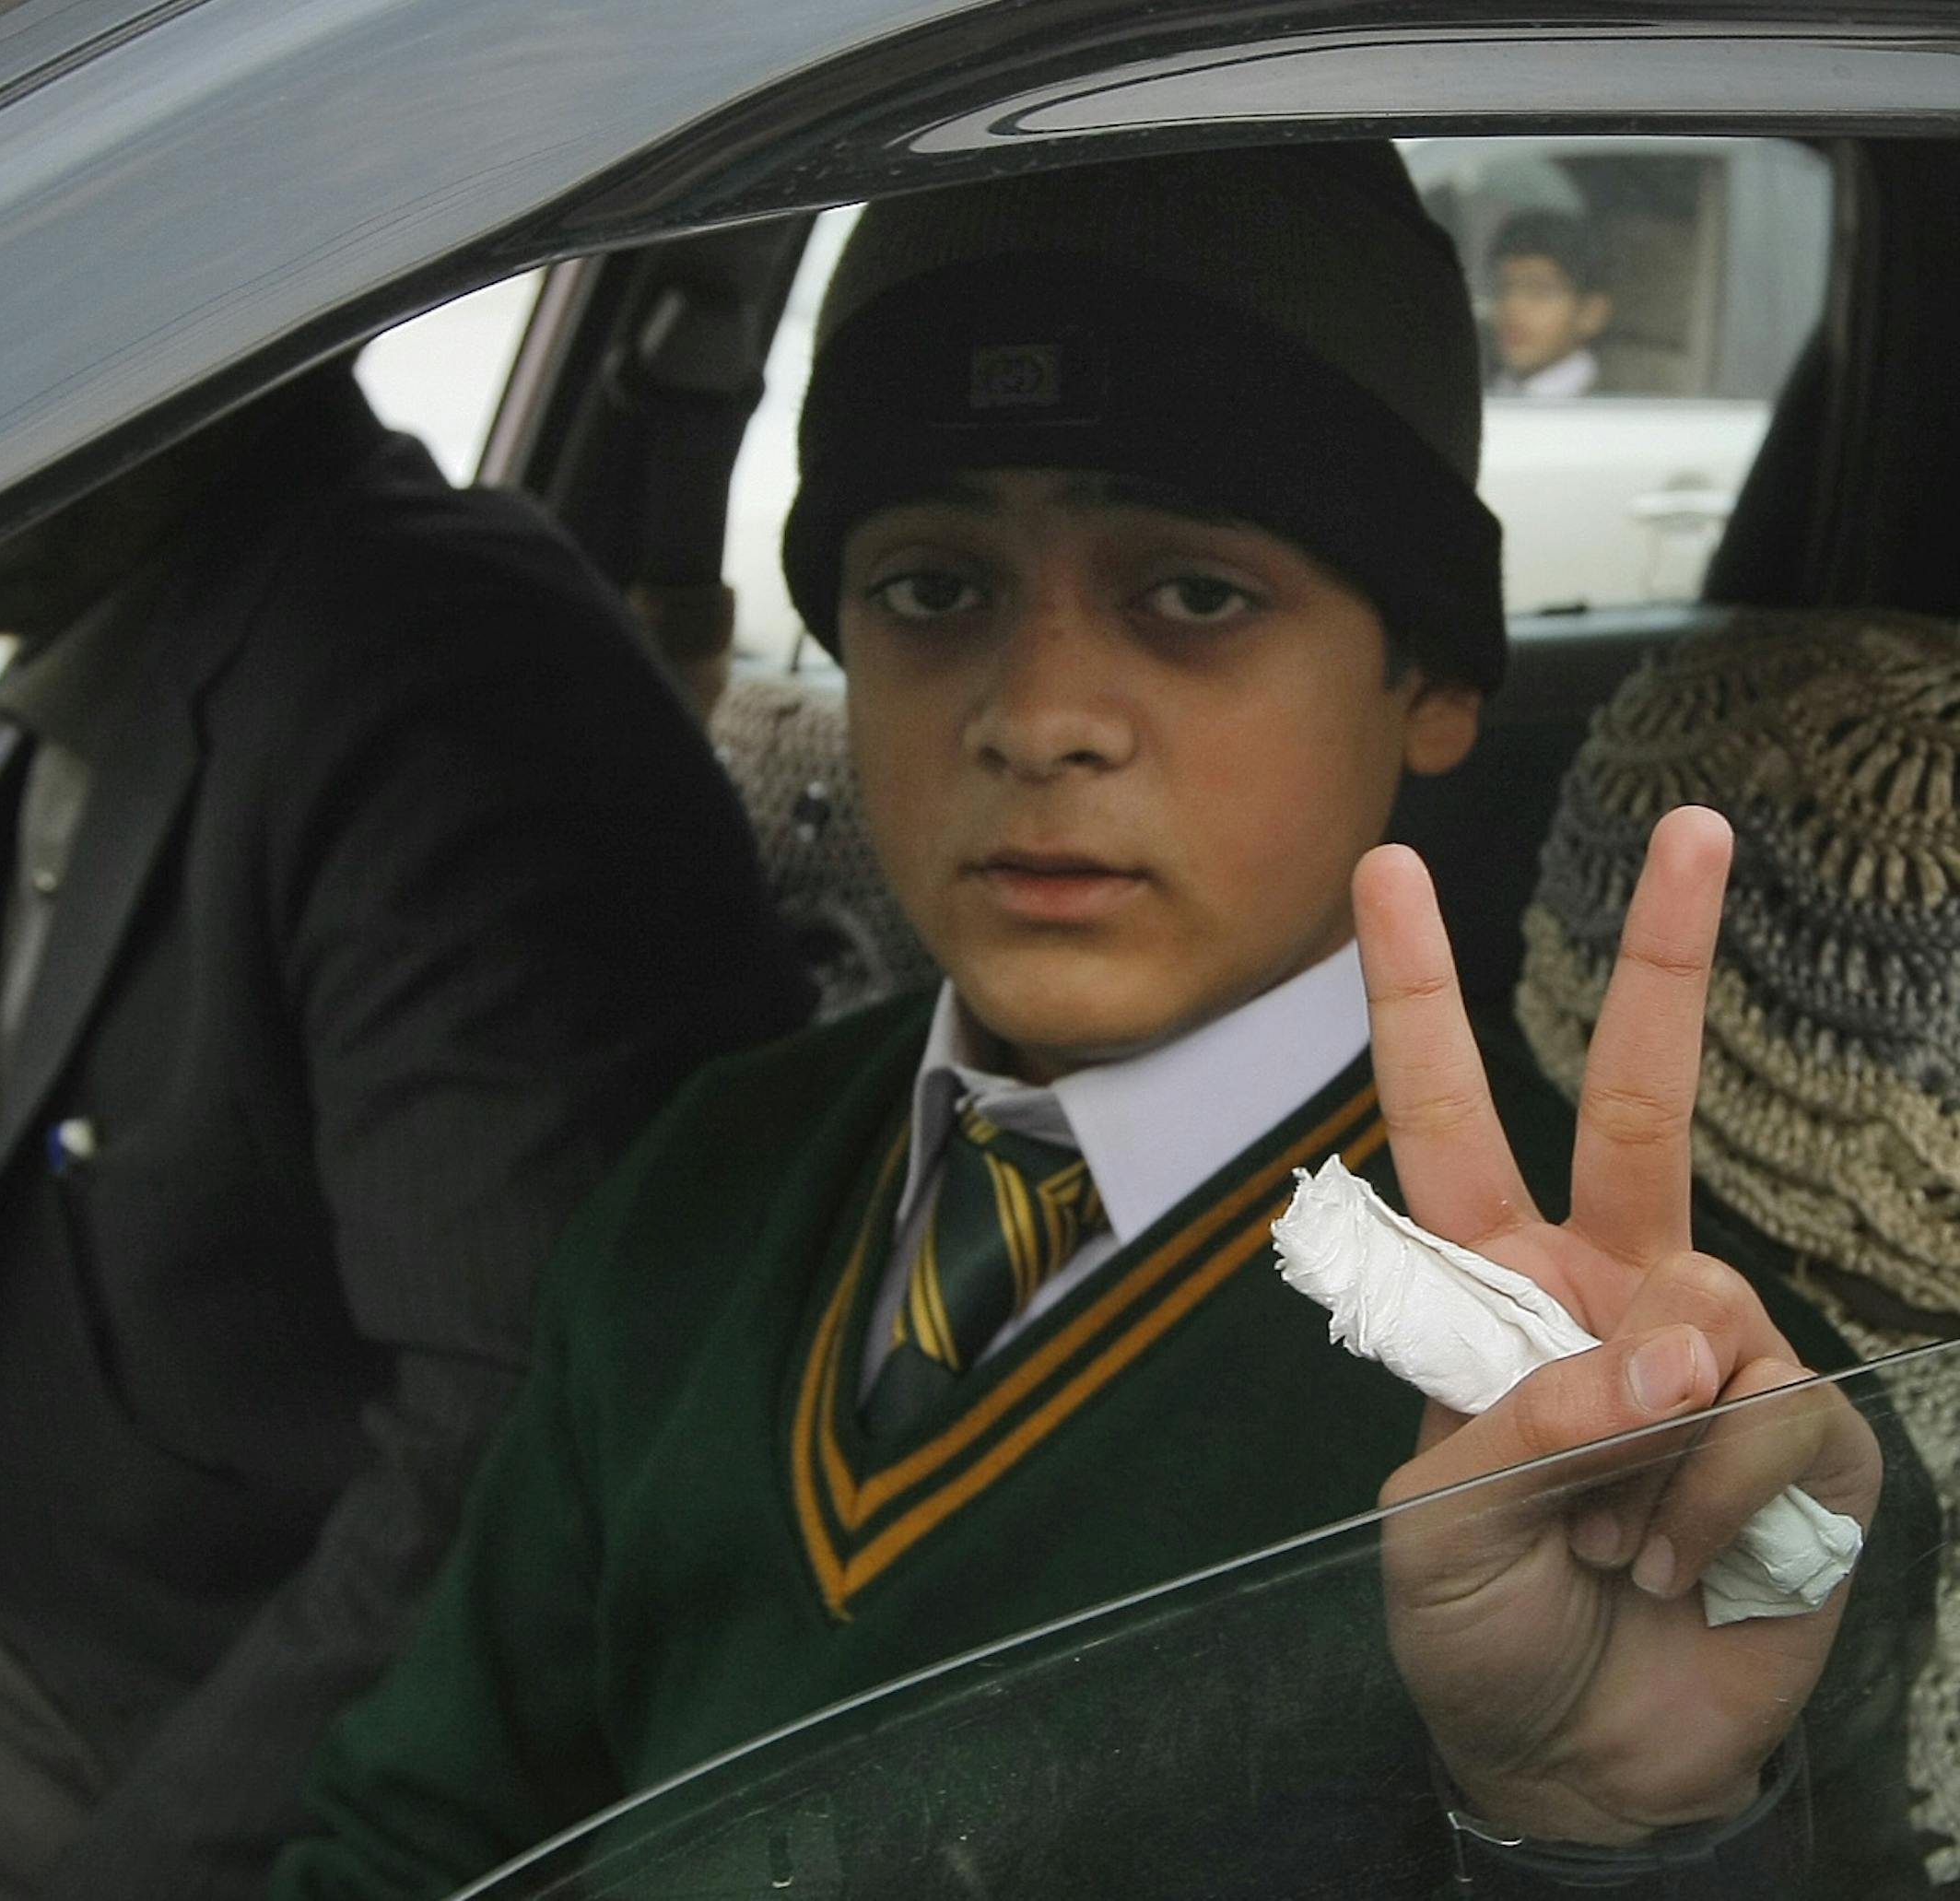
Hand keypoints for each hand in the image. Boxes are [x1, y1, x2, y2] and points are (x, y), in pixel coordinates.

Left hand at [1354, 805, 1880, 1843]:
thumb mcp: (1438, 1527)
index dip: (1417, 995)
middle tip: (1700, 829)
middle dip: (1665, 965)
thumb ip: (1520, 1424)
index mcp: (1494, 1290)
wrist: (1586, 1765)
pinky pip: (1772, 1423)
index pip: (1447, 1117)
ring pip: (1708, 1309)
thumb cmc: (1484, 1633)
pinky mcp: (1807, 1434)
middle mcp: (1608, 1291)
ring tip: (1617, 1547)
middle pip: (1640, 1102)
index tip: (1391, 869)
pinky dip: (1713, 1507)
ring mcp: (1715, 1355)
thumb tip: (1664, 1350)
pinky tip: (1689, 1567)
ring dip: (1647, 1445)